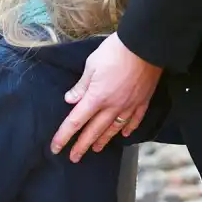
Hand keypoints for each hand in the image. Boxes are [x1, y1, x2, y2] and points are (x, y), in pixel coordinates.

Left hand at [51, 33, 162, 161]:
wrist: (145, 44)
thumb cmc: (116, 51)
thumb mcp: (91, 65)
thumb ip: (81, 86)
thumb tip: (70, 100)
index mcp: (96, 98)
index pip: (75, 122)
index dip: (64, 136)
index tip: (55, 148)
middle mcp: (112, 106)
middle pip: (94, 131)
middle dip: (82, 146)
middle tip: (74, 158)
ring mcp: (129, 104)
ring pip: (114, 128)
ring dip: (103, 140)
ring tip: (96, 149)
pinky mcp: (143, 99)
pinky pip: (135, 119)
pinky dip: (129, 128)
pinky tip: (125, 134)